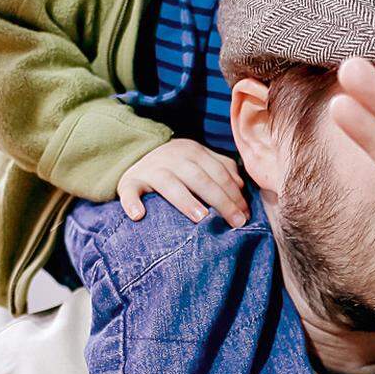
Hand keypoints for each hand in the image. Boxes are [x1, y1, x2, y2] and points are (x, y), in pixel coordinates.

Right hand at [118, 138, 248, 226]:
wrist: (136, 152)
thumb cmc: (176, 164)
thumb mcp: (199, 159)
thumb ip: (220, 168)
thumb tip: (240, 187)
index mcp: (194, 151)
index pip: (219, 172)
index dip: (234, 194)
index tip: (245, 215)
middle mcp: (173, 157)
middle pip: (200, 179)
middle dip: (220, 200)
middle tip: (234, 222)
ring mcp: (150, 169)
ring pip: (169, 183)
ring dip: (185, 201)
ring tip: (201, 218)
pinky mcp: (129, 181)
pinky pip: (129, 191)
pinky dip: (132, 202)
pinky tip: (139, 216)